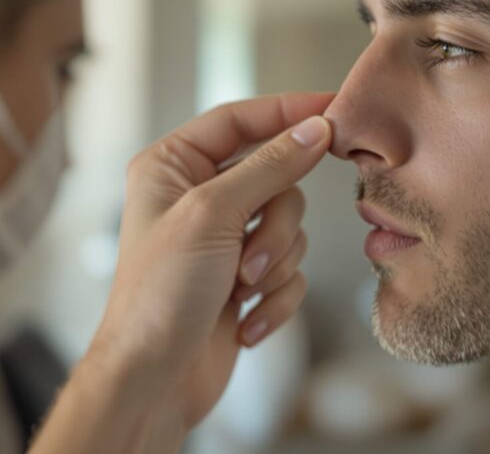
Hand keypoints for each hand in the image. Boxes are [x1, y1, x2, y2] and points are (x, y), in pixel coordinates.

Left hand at [90, 92, 334, 429]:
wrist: (153, 382)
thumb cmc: (159, 295)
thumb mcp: (212, 215)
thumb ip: (270, 166)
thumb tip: (316, 128)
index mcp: (173, 166)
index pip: (241, 120)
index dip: (288, 111)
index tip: (335, 108)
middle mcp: (199, 197)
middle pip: (277, 179)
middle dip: (273, 227)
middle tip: (250, 261)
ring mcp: (224, 240)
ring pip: (289, 226)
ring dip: (274, 266)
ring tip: (241, 294)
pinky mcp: (245, 280)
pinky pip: (291, 270)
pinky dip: (275, 299)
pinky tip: (245, 323)